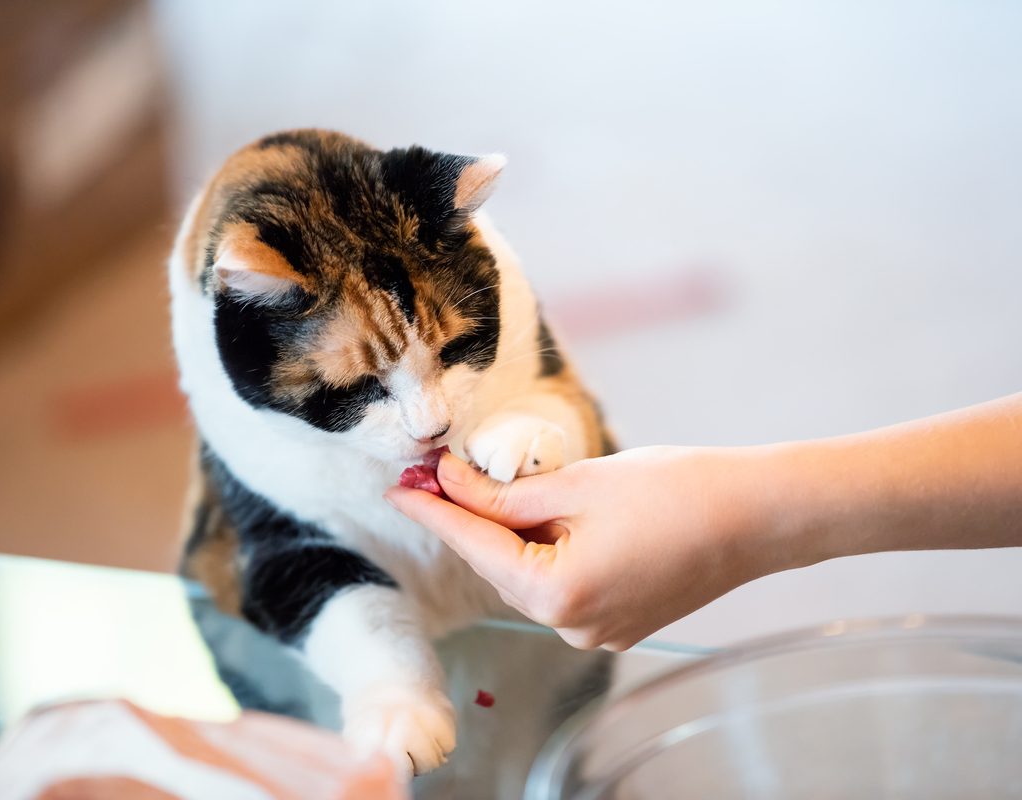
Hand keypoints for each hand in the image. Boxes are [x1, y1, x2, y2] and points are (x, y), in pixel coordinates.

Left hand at [385, 447, 773, 650]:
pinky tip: (558, 515)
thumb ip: (503, 493)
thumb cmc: (674, 491)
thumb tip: (449, 482)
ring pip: (531, 575)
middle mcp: (572, 626)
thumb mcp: (577, 483)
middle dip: (477, 516)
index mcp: (556, 593)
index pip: (473, 546)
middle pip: (501, 564)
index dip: (432, 511)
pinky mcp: (620, 621)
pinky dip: (550, 550)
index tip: (397, 488)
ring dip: (517, 533)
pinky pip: (564, 584)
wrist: (756, 516)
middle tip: (449, 470)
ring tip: (520, 485)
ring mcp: (599, 630)